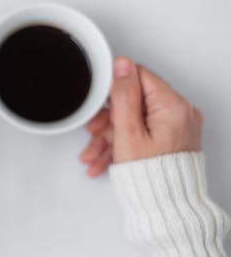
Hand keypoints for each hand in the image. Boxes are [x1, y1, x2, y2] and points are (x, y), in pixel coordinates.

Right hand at [80, 56, 202, 176]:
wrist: (166, 208)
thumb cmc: (150, 176)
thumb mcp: (127, 132)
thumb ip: (123, 95)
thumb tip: (122, 65)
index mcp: (173, 106)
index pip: (138, 77)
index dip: (114, 91)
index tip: (102, 107)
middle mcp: (180, 113)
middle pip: (134, 102)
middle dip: (109, 120)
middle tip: (94, 133)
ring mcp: (177, 127)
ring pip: (135, 120)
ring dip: (111, 136)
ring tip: (95, 154)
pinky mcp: (172, 139)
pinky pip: (143, 133)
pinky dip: (124, 144)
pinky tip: (108, 158)